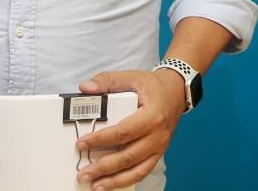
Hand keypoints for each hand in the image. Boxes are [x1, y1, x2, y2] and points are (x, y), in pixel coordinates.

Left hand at [74, 69, 186, 189]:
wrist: (176, 92)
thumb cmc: (152, 86)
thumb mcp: (131, 77)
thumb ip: (107, 80)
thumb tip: (85, 88)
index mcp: (152, 115)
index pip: (123, 132)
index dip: (101, 140)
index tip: (81, 144)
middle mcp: (157, 134)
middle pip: (128, 156)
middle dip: (103, 167)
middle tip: (82, 173)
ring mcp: (160, 147)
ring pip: (136, 169)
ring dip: (114, 180)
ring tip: (94, 185)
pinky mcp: (158, 153)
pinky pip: (142, 171)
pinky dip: (126, 180)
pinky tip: (110, 183)